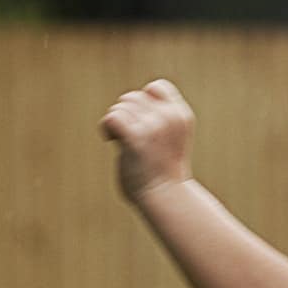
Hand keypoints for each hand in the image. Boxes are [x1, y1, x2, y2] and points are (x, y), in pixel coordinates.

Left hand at [99, 78, 193, 203]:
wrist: (168, 201)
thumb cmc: (165, 176)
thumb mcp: (171, 140)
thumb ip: (157, 119)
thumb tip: (127, 107)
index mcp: (181, 116)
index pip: (156, 87)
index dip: (145, 100)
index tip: (144, 122)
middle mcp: (168, 117)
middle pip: (133, 97)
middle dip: (127, 115)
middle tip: (131, 138)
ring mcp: (153, 126)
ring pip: (120, 107)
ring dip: (117, 123)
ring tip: (124, 144)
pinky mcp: (136, 138)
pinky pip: (112, 118)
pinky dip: (106, 128)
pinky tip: (110, 140)